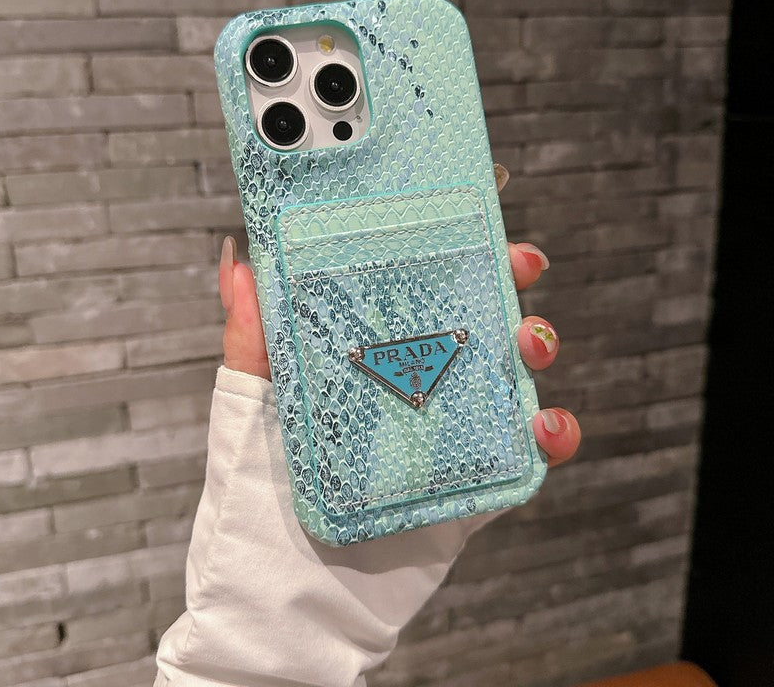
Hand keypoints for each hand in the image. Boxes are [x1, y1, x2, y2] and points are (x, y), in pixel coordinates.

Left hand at [219, 164, 580, 468]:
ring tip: (529, 343)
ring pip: (512, 370)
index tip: (477, 203)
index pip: (416, 282)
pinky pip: (529, 450)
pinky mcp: (476, 476)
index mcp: (371, 350)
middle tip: (520, 261)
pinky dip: (553, 433)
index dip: (451, 240)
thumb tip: (237, 261)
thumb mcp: (253, 402)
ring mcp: (450, 424)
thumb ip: (250, 337)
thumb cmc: (266, 490)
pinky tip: (545, 426)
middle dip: (509, 276)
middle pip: (476, 312)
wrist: (295, 588)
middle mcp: (415, 378)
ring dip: (537, 344)